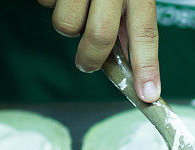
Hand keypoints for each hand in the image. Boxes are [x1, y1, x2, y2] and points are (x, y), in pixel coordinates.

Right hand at [37, 0, 160, 102]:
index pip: (145, 32)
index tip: (148, 95)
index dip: (147, 67)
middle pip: (99, 36)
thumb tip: (129, 59)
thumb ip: (129, 17)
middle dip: (91, 59)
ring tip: (74, 2)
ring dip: (67, 23)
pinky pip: (46, 1)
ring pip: (66, 24)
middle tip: (86, 64)